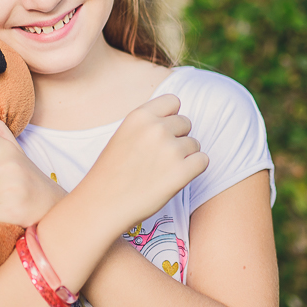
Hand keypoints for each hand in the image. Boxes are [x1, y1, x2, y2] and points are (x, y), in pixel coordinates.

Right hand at [80, 94, 207, 234]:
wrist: (103, 204)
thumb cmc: (111, 173)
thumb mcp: (123, 135)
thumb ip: (147, 125)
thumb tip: (175, 120)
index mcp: (139, 116)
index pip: (173, 101)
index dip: (171, 117)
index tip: (162, 134)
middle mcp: (156, 128)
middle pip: (186, 123)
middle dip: (178, 138)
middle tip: (160, 158)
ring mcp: (170, 150)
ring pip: (195, 144)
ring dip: (185, 157)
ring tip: (162, 171)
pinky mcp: (182, 172)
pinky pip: (203, 161)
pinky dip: (194, 169)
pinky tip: (175, 178)